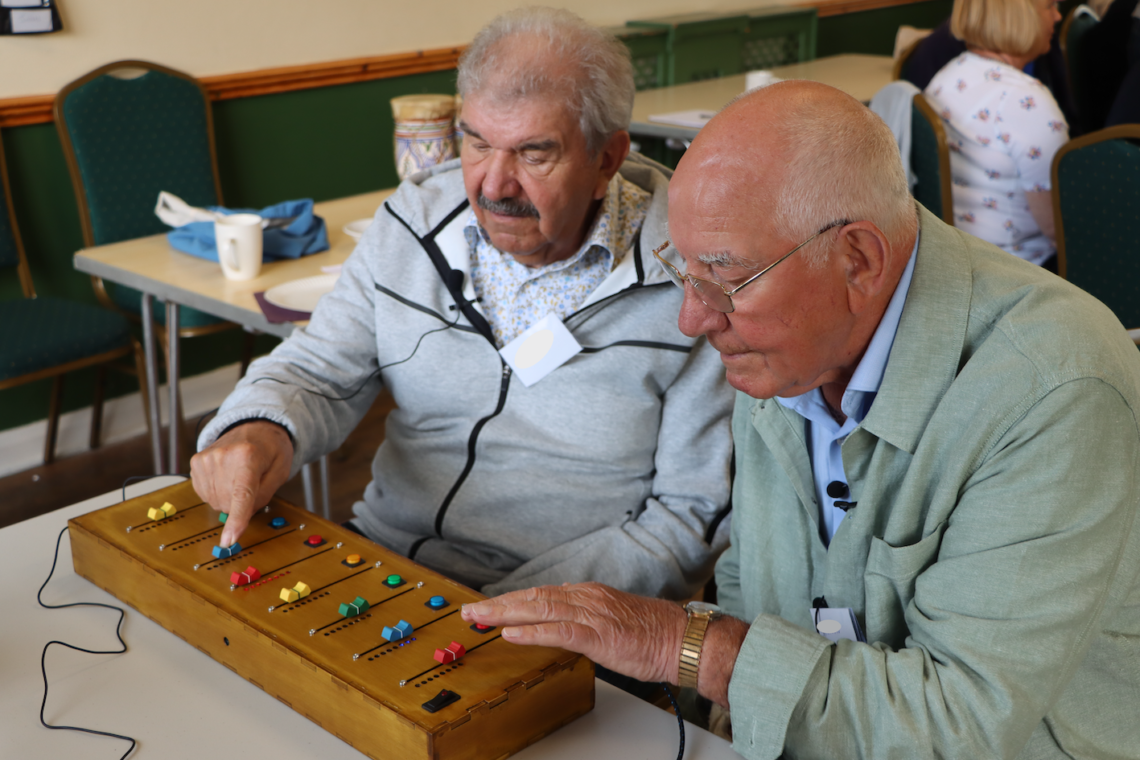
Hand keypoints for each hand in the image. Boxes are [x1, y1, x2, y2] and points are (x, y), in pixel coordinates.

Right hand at [190, 420, 293, 546]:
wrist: (254, 427)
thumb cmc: (270, 450)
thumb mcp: (279, 471)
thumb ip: (263, 496)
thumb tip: (241, 517)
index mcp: (249, 457)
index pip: (241, 495)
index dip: (236, 520)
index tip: (229, 540)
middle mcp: (223, 456)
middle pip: (228, 504)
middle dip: (241, 503)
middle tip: (251, 483)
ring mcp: (206, 459)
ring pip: (216, 502)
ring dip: (228, 497)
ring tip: (238, 476)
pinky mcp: (195, 463)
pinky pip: (205, 494)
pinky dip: (217, 491)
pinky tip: (225, 476)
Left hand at [461, 583, 687, 683]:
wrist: (682, 639)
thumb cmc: (653, 634)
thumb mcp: (613, 619)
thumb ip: (587, 616)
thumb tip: (564, 615)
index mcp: (589, 595)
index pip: (541, 594)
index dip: (512, 600)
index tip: (488, 607)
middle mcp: (586, 599)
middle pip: (533, 597)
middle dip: (498, 604)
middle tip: (470, 610)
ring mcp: (592, 615)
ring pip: (540, 609)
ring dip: (506, 613)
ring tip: (481, 617)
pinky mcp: (599, 636)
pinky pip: (559, 631)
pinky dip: (533, 631)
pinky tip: (512, 633)